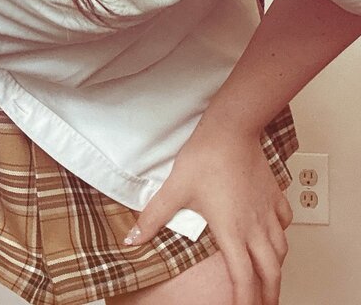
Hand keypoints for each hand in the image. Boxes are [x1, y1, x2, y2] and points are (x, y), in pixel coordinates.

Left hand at [124, 120, 292, 304]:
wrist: (231, 128)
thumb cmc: (206, 156)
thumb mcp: (175, 189)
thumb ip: (154, 217)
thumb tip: (132, 238)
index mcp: (232, 232)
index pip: (243, 279)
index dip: (244, 301)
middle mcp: (255, 226)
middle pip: (270, 273)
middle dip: (268, 296)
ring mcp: (267, 211)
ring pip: (281, 250)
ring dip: (276, 268)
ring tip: (269, 278)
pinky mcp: (274, 194)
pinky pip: (285, 222)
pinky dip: (281, 234)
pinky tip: (274, 234)